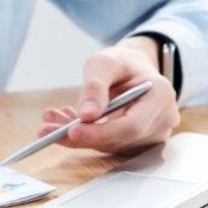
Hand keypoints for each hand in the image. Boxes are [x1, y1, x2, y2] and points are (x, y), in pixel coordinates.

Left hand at [39, 36, 180, 153]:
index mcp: (161, 97)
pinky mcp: (134, 144)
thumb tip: (87, 115)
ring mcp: (150, 136)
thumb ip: (95, 86)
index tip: (72, 130)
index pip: (130, 126)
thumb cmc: (121, 63)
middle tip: (46, 128)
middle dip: (80, 136)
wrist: (132, 71)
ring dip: (75, 136)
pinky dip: (82, 136)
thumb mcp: (105, 62)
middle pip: (118, 140)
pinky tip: (64, 122)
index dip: (100, 133)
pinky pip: (105, 145)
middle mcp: (161, 121)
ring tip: (50, 120)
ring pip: (108, 145)